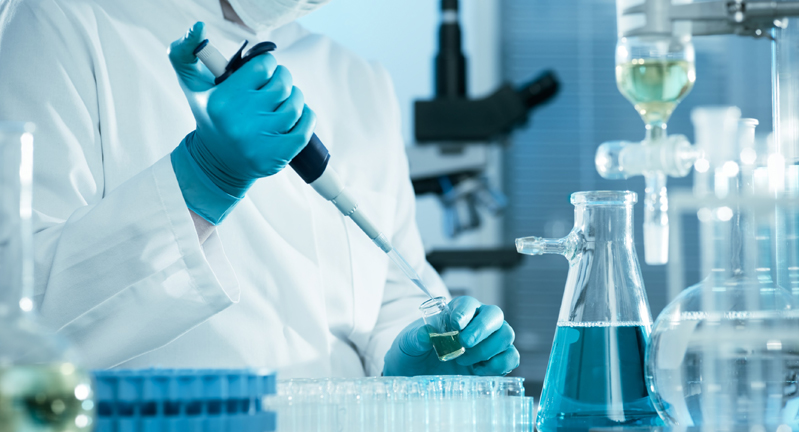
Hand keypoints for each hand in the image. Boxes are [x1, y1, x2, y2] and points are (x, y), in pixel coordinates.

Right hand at [168, 22, 315, 223]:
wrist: (216, 162)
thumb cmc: (210, 115)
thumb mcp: (191, 85)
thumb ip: (184, 52)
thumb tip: (198, 28)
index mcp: (221, 100)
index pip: (262, 66)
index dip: (267, 64)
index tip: (264, 70)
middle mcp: (239, 121)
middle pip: (282, 85)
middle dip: (284, 79)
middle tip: (278, 84)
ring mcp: (258, 142)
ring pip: (295, 106)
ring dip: (296, 98)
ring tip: (286, 99)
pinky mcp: (274, 157)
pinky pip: (304, 131)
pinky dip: (307, 118)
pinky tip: (300, 115)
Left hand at [383, 296, 519, 376]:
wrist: (417, 375)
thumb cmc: (414, 352)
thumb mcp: (407, 344)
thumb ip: (415, 337)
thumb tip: (426, 334)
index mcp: (457, 312)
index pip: (469, 303)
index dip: (465, 312)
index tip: (455, 325)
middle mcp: (477, 323)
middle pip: (495, 315)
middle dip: (482, 329)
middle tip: (464, 344)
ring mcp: (489, 342)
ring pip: (506, 335)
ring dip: (488, 349)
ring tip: (464, 360)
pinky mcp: (495, 362)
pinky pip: (511, 357)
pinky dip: (499, 365)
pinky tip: (478, 371)